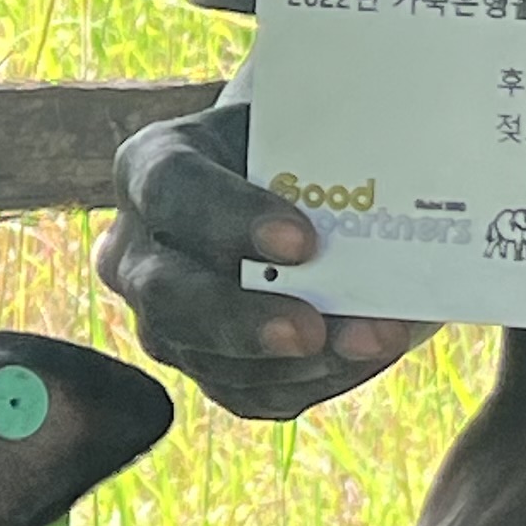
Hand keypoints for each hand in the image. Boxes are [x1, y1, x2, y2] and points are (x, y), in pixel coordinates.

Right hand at [95, 98, 434, 421]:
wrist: (288, 189)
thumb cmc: (294, 152)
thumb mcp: (299, 133)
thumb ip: (322, 155)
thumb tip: (391, 189)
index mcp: (150, 167)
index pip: (172, 189)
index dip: (230, 216)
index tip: (303, 240)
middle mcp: (134, 249)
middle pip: (166, 293)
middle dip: (241, 318)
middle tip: (311, 329)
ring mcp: (158, 317)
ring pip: (204, 356)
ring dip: (294, 361)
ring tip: (371, 341)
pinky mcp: (197, 365)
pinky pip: (244, 392)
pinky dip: (308, 380)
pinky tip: (359, 356)